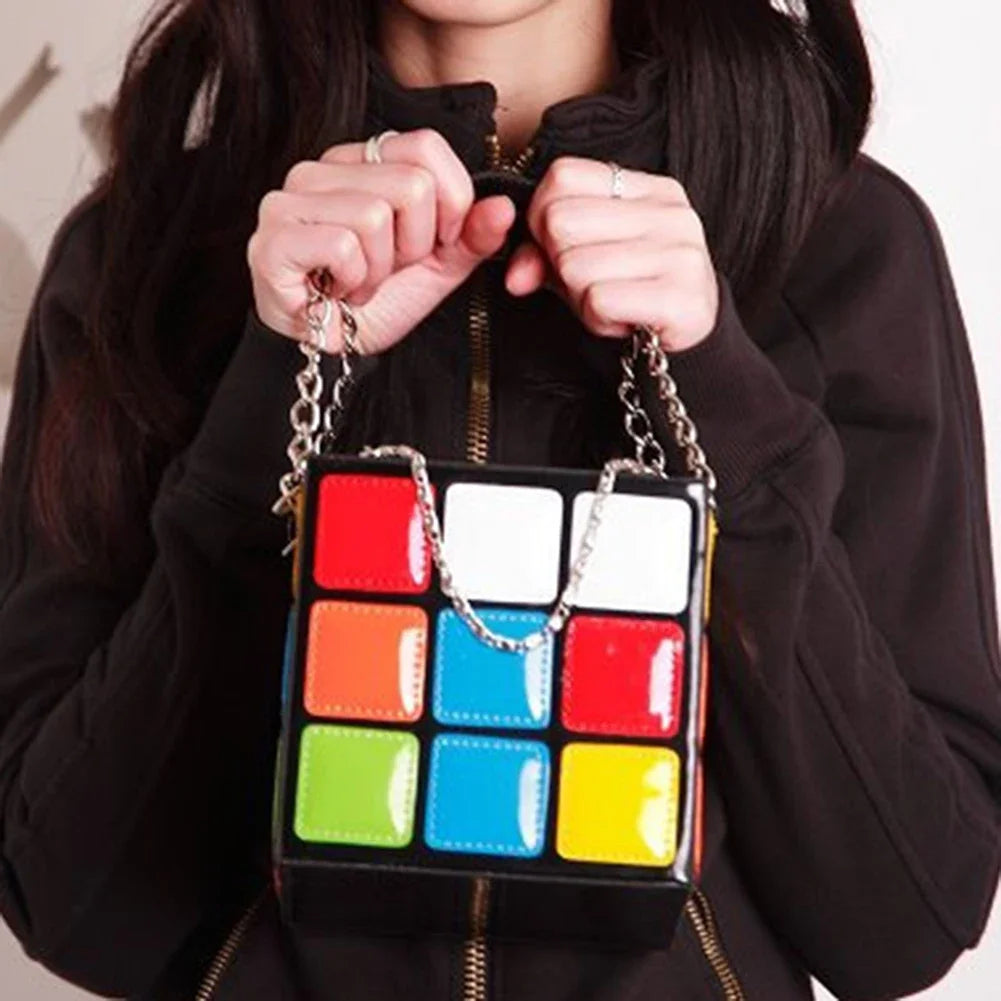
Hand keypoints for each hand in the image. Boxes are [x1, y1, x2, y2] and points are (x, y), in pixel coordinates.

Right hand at [248, 129, 514, 353]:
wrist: (333, 349)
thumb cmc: (377, 301)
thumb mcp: (439, 265)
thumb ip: (473, 234)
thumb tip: (503, 207)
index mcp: (361, 161)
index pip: (425, 147)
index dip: (448, 202)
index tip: (433, 243)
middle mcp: (320, 169)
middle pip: (410, 185)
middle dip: (415, 244)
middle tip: (389, 268)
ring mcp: (289, 200)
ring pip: (375, 216)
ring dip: (381, 268)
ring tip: (362, 280)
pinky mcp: (273, 239)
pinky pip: (342, 246)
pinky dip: (354, 281)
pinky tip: (337, 290)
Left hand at [505, 157, 718, 352]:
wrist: (692, 333)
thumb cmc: (632, 289)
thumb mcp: (582, 260)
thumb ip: (540, 255)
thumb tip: (515, 276)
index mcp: (648, 188)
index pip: (562, 176)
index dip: (542, 216)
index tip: (561, 246)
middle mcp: (669, 212)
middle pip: (561, 222)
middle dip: (559, 262)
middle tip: (589, 281)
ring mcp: (680, 252)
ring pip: (575, 266)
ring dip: (579, 297)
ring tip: (610, 300)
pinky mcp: (680, 296)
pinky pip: (599, 300)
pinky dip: (598, 319)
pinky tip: (621, 319)